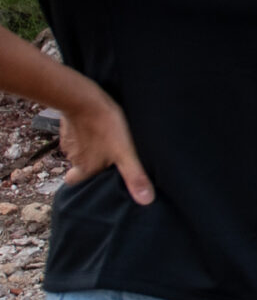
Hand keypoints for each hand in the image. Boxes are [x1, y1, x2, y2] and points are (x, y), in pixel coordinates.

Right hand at [58, 82, 150, 205]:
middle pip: (78, 165)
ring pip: (78, 149)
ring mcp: (68, 140)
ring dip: (89, 146)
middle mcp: (72, 157)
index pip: (74, 182)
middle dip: (89, 163)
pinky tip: (98, 125)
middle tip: (105, 157)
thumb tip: (146, 201)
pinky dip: (85, 131)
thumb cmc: (106, 128)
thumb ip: (135, 176)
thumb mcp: (125, 153)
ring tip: (106, 140)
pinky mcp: (68, 124)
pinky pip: (76, 132)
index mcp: (84, 167)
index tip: (93, 178)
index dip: (81, 181)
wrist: (83, 99)